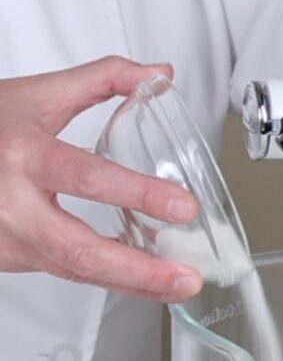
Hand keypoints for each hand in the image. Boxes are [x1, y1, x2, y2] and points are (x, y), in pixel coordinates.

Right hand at [0, 57, 202, 299]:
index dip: (139, 194)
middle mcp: (12, 204)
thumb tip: (158, 74)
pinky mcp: (9, 259)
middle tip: (187, 276)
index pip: (87, 179)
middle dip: (140, 271)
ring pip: (75, 273)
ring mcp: (8, 239)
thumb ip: (103, 79)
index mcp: (24, 155)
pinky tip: (144, 281)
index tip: (183, 207)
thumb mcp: (38, 95)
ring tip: (177, 285)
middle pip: (79, 250)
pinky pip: (66, 274)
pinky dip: (109, 280)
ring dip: (132, 285)